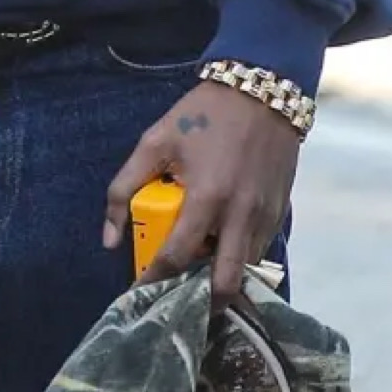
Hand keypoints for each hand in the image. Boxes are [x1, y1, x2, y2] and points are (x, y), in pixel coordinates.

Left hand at [102, 79, 300, 302]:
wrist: (263, 91)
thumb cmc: (201, 116)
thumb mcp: (153, 144)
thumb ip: (123, 190)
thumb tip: (110, 239)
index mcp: (207, 197)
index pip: (178, 256)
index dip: (155, 280)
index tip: (140, 292)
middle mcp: (242, 214)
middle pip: (225, 282)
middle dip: (201, 300)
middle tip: (178, 300)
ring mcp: (266, 215)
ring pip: (246, 270)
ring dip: (220, 278)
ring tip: (194, 274)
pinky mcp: (281, 211)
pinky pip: (259, 251)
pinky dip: (238, 259)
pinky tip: (217, 251)